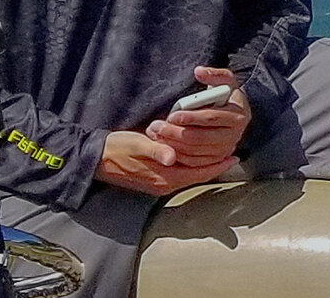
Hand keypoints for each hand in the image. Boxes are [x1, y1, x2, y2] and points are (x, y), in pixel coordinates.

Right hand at [96, 130, 235, 196]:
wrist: (95, 159)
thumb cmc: (116, 148)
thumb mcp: (137, 145)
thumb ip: (157, 151)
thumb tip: (172, 157)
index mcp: (163, 177)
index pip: (198, 173)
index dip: (218, 165)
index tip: (234, 157)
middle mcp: (164, 185)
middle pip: (197, 176)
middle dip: (215, 166)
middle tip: (232, 153)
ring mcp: (158, 185)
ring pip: (189, 176)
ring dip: (204, 166)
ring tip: (220, 153)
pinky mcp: (154, 181)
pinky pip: (180, 175)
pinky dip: (192, 167)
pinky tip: (197, 157)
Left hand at [142, 67, 250, 170]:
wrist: (234, 114)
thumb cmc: (226, 96)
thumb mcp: (225, 81)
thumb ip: (214, 74)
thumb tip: (199, 71)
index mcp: (238, 116)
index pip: (211, 118)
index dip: (191, 117)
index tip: (172, 115)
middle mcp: (234, 136)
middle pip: (200, 137)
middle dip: (175, 133)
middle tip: (156, 126)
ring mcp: (225, 150)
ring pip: (194, 151)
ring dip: (172, 144)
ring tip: (156, 134)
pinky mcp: (215, 160)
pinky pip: (193, 162)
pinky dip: (177, 155)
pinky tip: (164, 145)